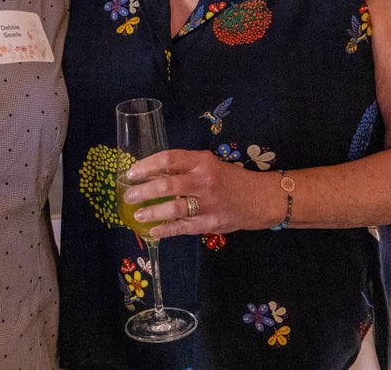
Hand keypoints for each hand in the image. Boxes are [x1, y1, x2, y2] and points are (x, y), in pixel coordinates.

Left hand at [121, 148, 280, 238]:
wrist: (261, 198)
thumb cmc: (231, 179)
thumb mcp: (210, 165)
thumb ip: (185, 168)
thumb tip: (152, 174)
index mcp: (202, 162)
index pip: (168, 159)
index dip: (146, 166)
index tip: (132, 173)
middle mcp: (204, 181)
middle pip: (167, 185)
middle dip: (143, 191)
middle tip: (129, 196)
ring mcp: (208, 203)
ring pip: (173, 209)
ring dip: (151, 212)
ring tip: (137, 214)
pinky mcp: (212, 222)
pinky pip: (183, 227)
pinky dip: (166, 230)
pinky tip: (154, 231)